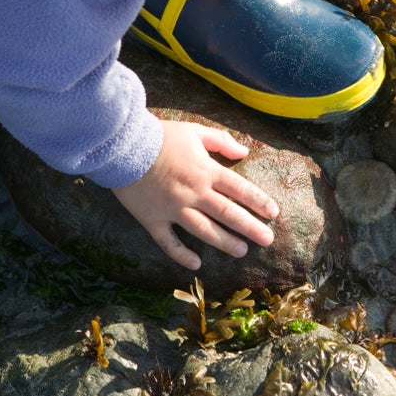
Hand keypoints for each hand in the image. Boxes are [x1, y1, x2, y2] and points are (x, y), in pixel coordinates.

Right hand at [112, 120, 278, 269]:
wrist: (122, 146)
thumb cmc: (160, 136)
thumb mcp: (195, 131)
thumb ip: (221, 141)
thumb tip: (245, 150)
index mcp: (206, 171)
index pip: (240, 189)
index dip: (259, 201)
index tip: (273, 213)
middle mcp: (194, 193)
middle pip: (228, 213)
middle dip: (250, 228)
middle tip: (267, 240)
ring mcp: (173, 209)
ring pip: (204, 230)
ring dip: (224, 242)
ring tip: (241, 251)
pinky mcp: (153, 220)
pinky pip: (169, 242)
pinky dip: (181, 254)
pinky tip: (196, 264)